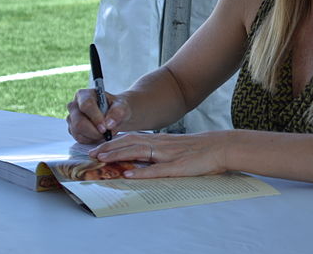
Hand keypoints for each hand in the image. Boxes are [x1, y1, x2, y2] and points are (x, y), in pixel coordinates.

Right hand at [66, 88, 130, 143]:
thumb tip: (108, 124)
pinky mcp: (72, 129)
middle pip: (79, 122)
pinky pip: (80, 139)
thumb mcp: (122, 106)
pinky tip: (100, 135)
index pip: (86, 105)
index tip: (105, 128)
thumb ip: (118, 112)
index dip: (95, 118)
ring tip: (106, 132)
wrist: (115, 115)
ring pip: (78, 132)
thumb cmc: (117, 107)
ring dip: (94, 136)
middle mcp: (74, 105)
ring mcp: (71, 118)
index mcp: (84, 94)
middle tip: (107, 133)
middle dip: (94, 131)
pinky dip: (92, 140)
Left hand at [89, 131, 229, 178]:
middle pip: (130, 143)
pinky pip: (155, 170)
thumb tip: (142, 159)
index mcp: (160, 141)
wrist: (221, 147)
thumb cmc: (199, 150)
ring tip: (101, 159)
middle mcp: (161, 145)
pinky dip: (140, 172)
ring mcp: (168, 155)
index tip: (98, 147)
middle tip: (91, 153)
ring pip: (138, 152)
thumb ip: (159, 151)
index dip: (113, 142)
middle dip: (109, 148)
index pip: (132, 138)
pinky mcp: (177, 166)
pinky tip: (127, 174)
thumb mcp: (176, 148)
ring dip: (118, 156)